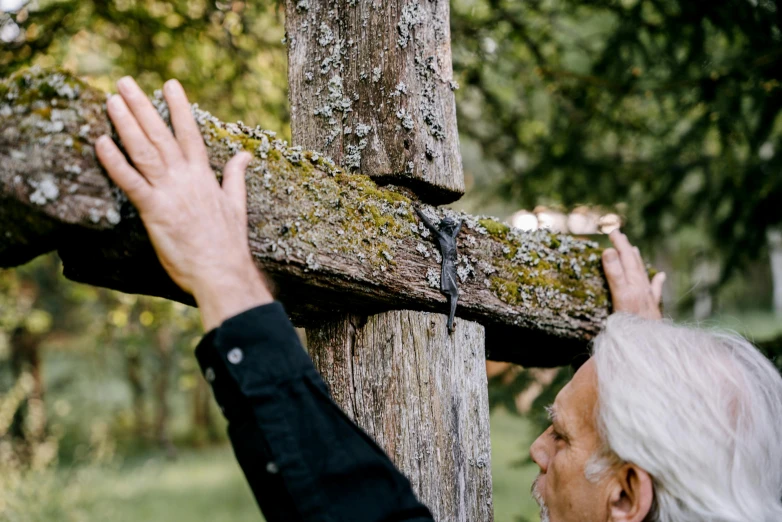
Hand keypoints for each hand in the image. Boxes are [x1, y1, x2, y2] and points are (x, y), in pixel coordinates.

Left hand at [95, 76, 272, 330]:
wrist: (223, 272)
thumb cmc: (228, 243)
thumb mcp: (236, 204)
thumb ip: (236, 176)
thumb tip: (246, 155)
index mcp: (204, 176)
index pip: (190, 133)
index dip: (179, 107)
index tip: (169, 84)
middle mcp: (186, 178)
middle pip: (161, 135)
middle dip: (142, 106)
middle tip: (125, 83)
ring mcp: (170, 193)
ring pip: (144, 151)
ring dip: (126, 124)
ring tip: (112, 100)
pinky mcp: (155, 212)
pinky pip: (131, 182)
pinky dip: (115, 162)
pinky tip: (101, 142)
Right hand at [601, 230, 664, 319]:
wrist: (650, 347)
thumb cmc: (631, 326)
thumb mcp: (620, 297)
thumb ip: (614, 274)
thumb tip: (609, 251)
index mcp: (631, 286)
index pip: (623, 260)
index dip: (617, 246)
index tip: (610, 233)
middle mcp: (641, 290)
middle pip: (633, 264)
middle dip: (625, 248)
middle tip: (617, 234)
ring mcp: (648, 300)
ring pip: (643, 274)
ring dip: (637, 260)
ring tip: (634, 249)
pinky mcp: (653, 310)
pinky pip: (656, 291)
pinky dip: (657, 282)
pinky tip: (660, 276)